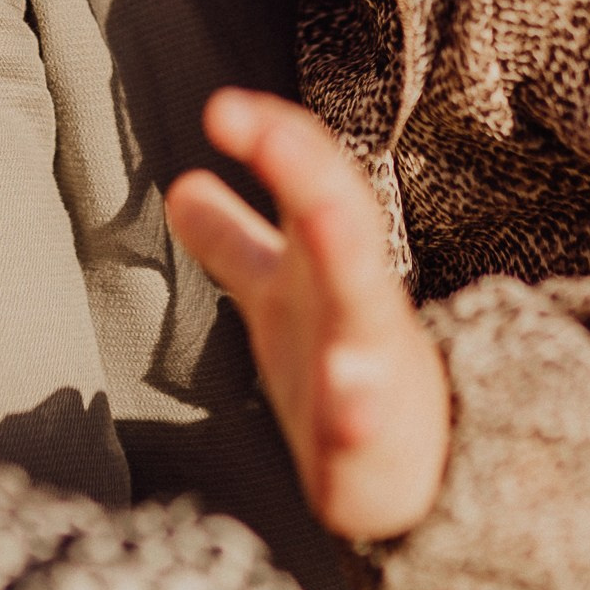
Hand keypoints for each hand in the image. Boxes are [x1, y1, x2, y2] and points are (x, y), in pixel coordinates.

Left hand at [167, 89, 450, 545]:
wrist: (409, 481)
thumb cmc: (342, 376)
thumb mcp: (280, 297)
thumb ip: (235, 242)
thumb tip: (181, 187)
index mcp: (327, 262)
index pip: (311, 175)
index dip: (273, 137)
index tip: (223, 107)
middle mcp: (352, 298)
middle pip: (339, 214)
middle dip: (304, 165)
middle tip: (260, 125)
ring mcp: (371, 368)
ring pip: (363, 307)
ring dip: (344, 260)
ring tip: (320, 214)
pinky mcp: (373, 442)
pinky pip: (366, 426)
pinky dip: (358, 413)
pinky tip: (345, 410)